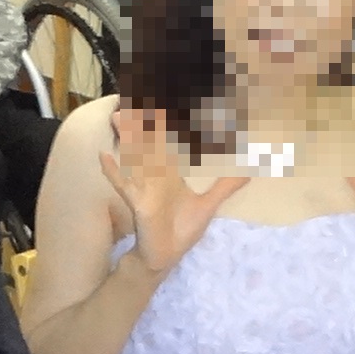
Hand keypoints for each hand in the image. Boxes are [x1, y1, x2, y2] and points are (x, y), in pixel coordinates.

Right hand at [102, 109, 239, 282]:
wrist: (165, 256)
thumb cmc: (182, 230)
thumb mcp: (208, 205)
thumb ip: (226, 186)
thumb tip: (250, 171)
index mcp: (170, 172)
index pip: (168, 141)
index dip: (166, 122)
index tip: (162, 100)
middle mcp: (154, 174)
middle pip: (148, 142)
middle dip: (143, 121)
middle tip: (137, 97)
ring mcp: (144, 187)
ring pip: (134, 157)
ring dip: (126, 138)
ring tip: (118, 117)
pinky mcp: (138, 203)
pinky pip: (123, 185)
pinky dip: (113, 172)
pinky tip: (104, 157)